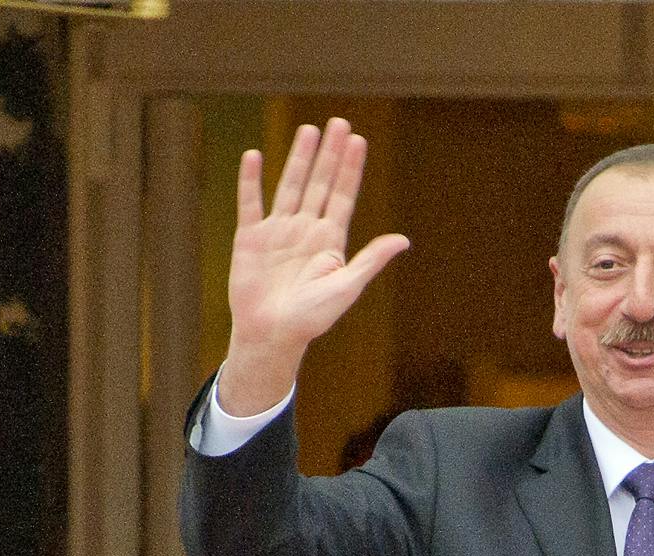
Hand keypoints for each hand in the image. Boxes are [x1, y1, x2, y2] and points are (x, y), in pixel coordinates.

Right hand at [218, 117, 409, 416]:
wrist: (272, 336)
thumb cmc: (312, 319)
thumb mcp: (346, 287)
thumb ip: (370, 260)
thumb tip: (403, 239)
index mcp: (330, 240)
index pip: (342, 195)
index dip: (350, 168)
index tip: (358, 140)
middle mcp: (305, 230)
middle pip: (319, 183)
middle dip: (329, 154)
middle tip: (338, 122)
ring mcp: (278, 231)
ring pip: (289, 185)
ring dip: (298, 158)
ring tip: (308, 130)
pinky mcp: (250, 238)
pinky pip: (250, 203)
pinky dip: (251, 180)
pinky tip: (254, 156)